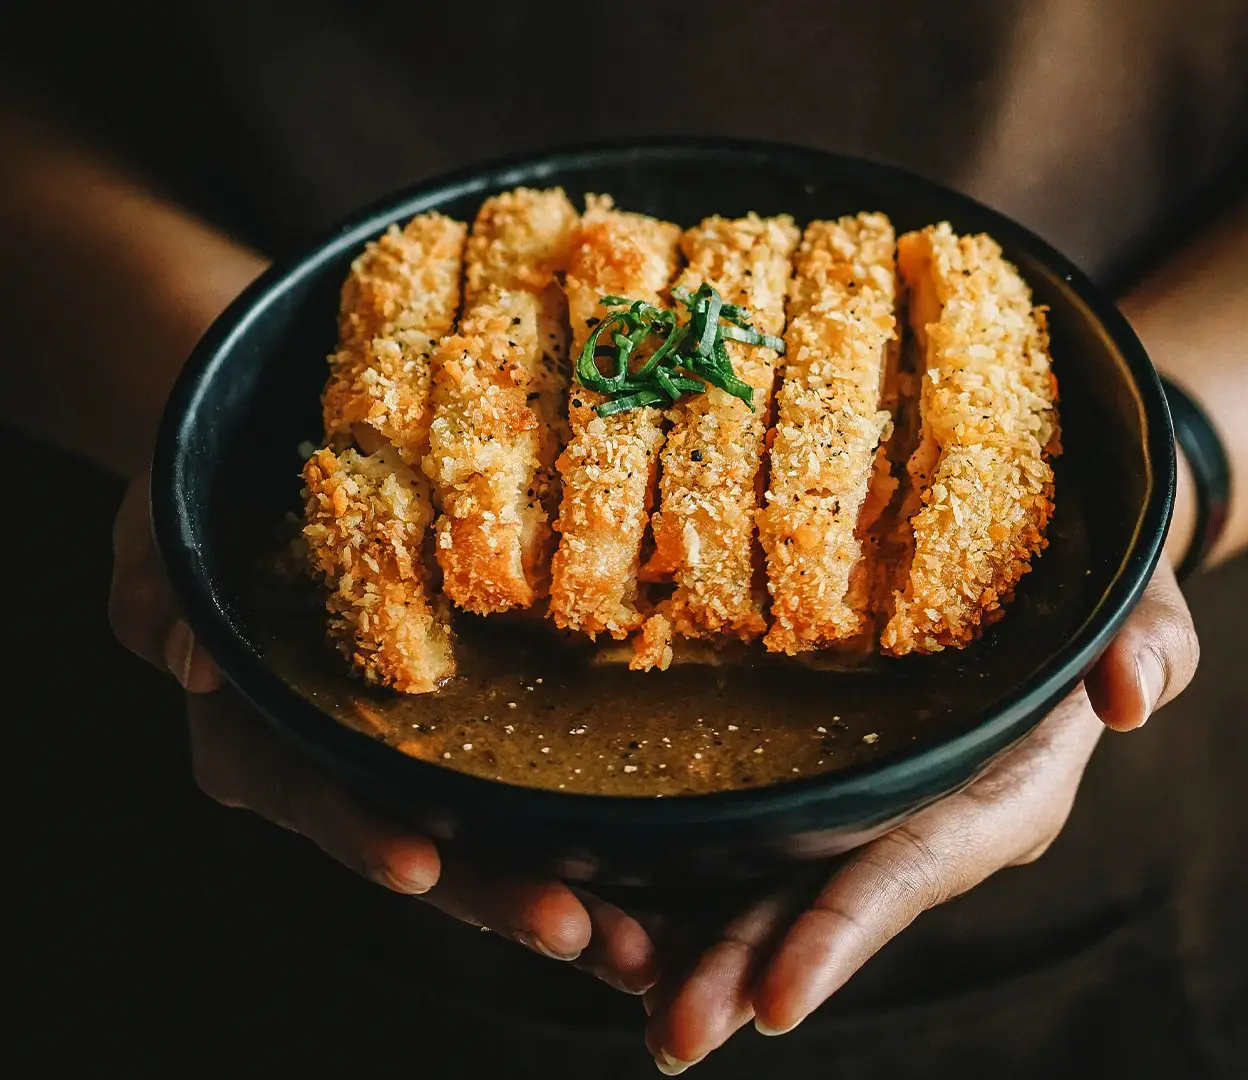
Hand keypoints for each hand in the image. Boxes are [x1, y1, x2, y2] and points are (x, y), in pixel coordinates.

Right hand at [108, 472, 659, 993]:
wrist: (274, 477)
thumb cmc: (205, 507)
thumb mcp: (162, 533)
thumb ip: (155, 594)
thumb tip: (192, 661)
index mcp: (261, 734)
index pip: (310, 794)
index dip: (360, 833)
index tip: (419, 866)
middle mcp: (336, 764)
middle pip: (414, 844)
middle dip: (491, 894)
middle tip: (573, 930)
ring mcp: (403, 756)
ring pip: (478, 841)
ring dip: (553, 891)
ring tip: (633, 940)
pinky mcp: (463, 731)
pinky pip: (518, 795)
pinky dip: (577, 842)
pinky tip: (652, 884)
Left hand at [641, 561, 1198, 1073]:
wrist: (1047, 564)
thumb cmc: (1091, 582)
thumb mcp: (1132, 597)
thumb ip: (1148, 640)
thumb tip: (1130, 697)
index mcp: (994, 796)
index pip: (913, 871)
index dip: (847, 932)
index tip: (779, 999)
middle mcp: (922, 819)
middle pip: (827, 901)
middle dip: (751, 969)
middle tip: (674, 1032)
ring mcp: (866, 806)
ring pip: (777, 885)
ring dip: (710, 947)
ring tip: (638, 997)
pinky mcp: (822, 778)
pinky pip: (754, 835)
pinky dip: (695, 880)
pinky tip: (631, 913)